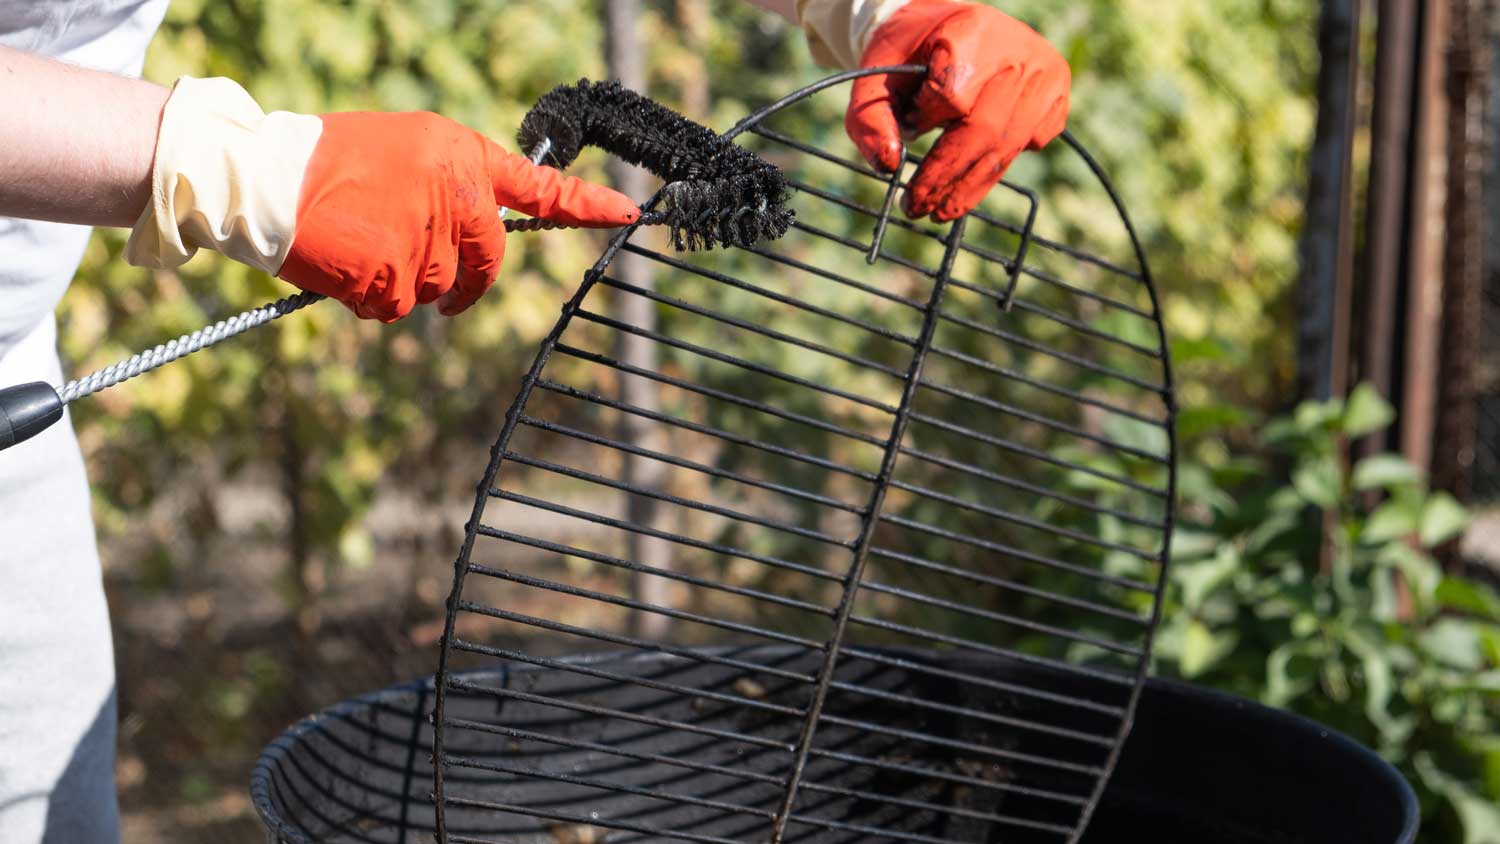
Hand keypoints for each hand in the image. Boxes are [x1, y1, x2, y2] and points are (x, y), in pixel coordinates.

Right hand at [280, 111, 638, 320]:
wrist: (264, 178)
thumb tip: (474, 230)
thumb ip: (451, 184)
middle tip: (446, 291)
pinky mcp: (393, 278)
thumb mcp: (406, 150)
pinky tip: (346, 266)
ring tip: (362, 246)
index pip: (537, 186)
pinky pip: (397, 308)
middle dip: (468, 284)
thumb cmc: (329, 160)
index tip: (627, 213)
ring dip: (407, 283)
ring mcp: (426, 241)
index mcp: (461, 157)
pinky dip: (373, 299)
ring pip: (438, 289)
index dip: (585, 204)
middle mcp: (455, 197)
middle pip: (486, 263)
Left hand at [846, 0, 1070, 221]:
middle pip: (984, 130)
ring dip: (970, 186)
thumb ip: (870, 119)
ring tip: (940, 212)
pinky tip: (974, 168)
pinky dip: (999, 164)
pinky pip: (1030, 143)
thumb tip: (888, 166)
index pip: (951, 95)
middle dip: (946, 178)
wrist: (948, 25)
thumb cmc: (910, 54)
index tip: (909, 126)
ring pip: (1008, 146)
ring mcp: (1045, 73)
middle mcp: (1018, 51)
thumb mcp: (876, 77)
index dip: (926, 121)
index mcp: (972, 32)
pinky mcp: (1057, 94)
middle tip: (918, 209)